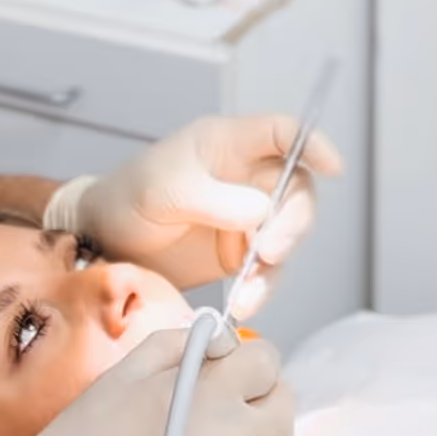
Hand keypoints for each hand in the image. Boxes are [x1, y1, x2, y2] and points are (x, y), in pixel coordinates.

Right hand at [0, 330, 294, 435]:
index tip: (230, 359)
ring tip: (224, 421)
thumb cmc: (89, 434)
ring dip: (263, 425)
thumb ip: (180, 342)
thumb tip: (219, 336)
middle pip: (284, 404)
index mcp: (205, 398)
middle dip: (262, 388)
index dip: (250, 354)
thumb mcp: (129, 370)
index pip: (266, 362)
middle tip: (229, 387)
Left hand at [46, 115, 342, 318]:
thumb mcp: (165, 190)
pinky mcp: (239, 253)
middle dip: (294, 221)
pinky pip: (267, 270)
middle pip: (296, 190)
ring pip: (287, 234)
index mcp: (225, 145)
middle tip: (270, 250)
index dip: (311, 144)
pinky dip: (262, 288)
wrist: (104, 242)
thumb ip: (214, 198)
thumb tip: (262, 211)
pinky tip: (244, 303)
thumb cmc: (128, 197)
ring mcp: (245, 216)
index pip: (281, 132)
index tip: (332, 165)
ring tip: (249, 289)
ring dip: (276, 263)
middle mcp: (244, 177)